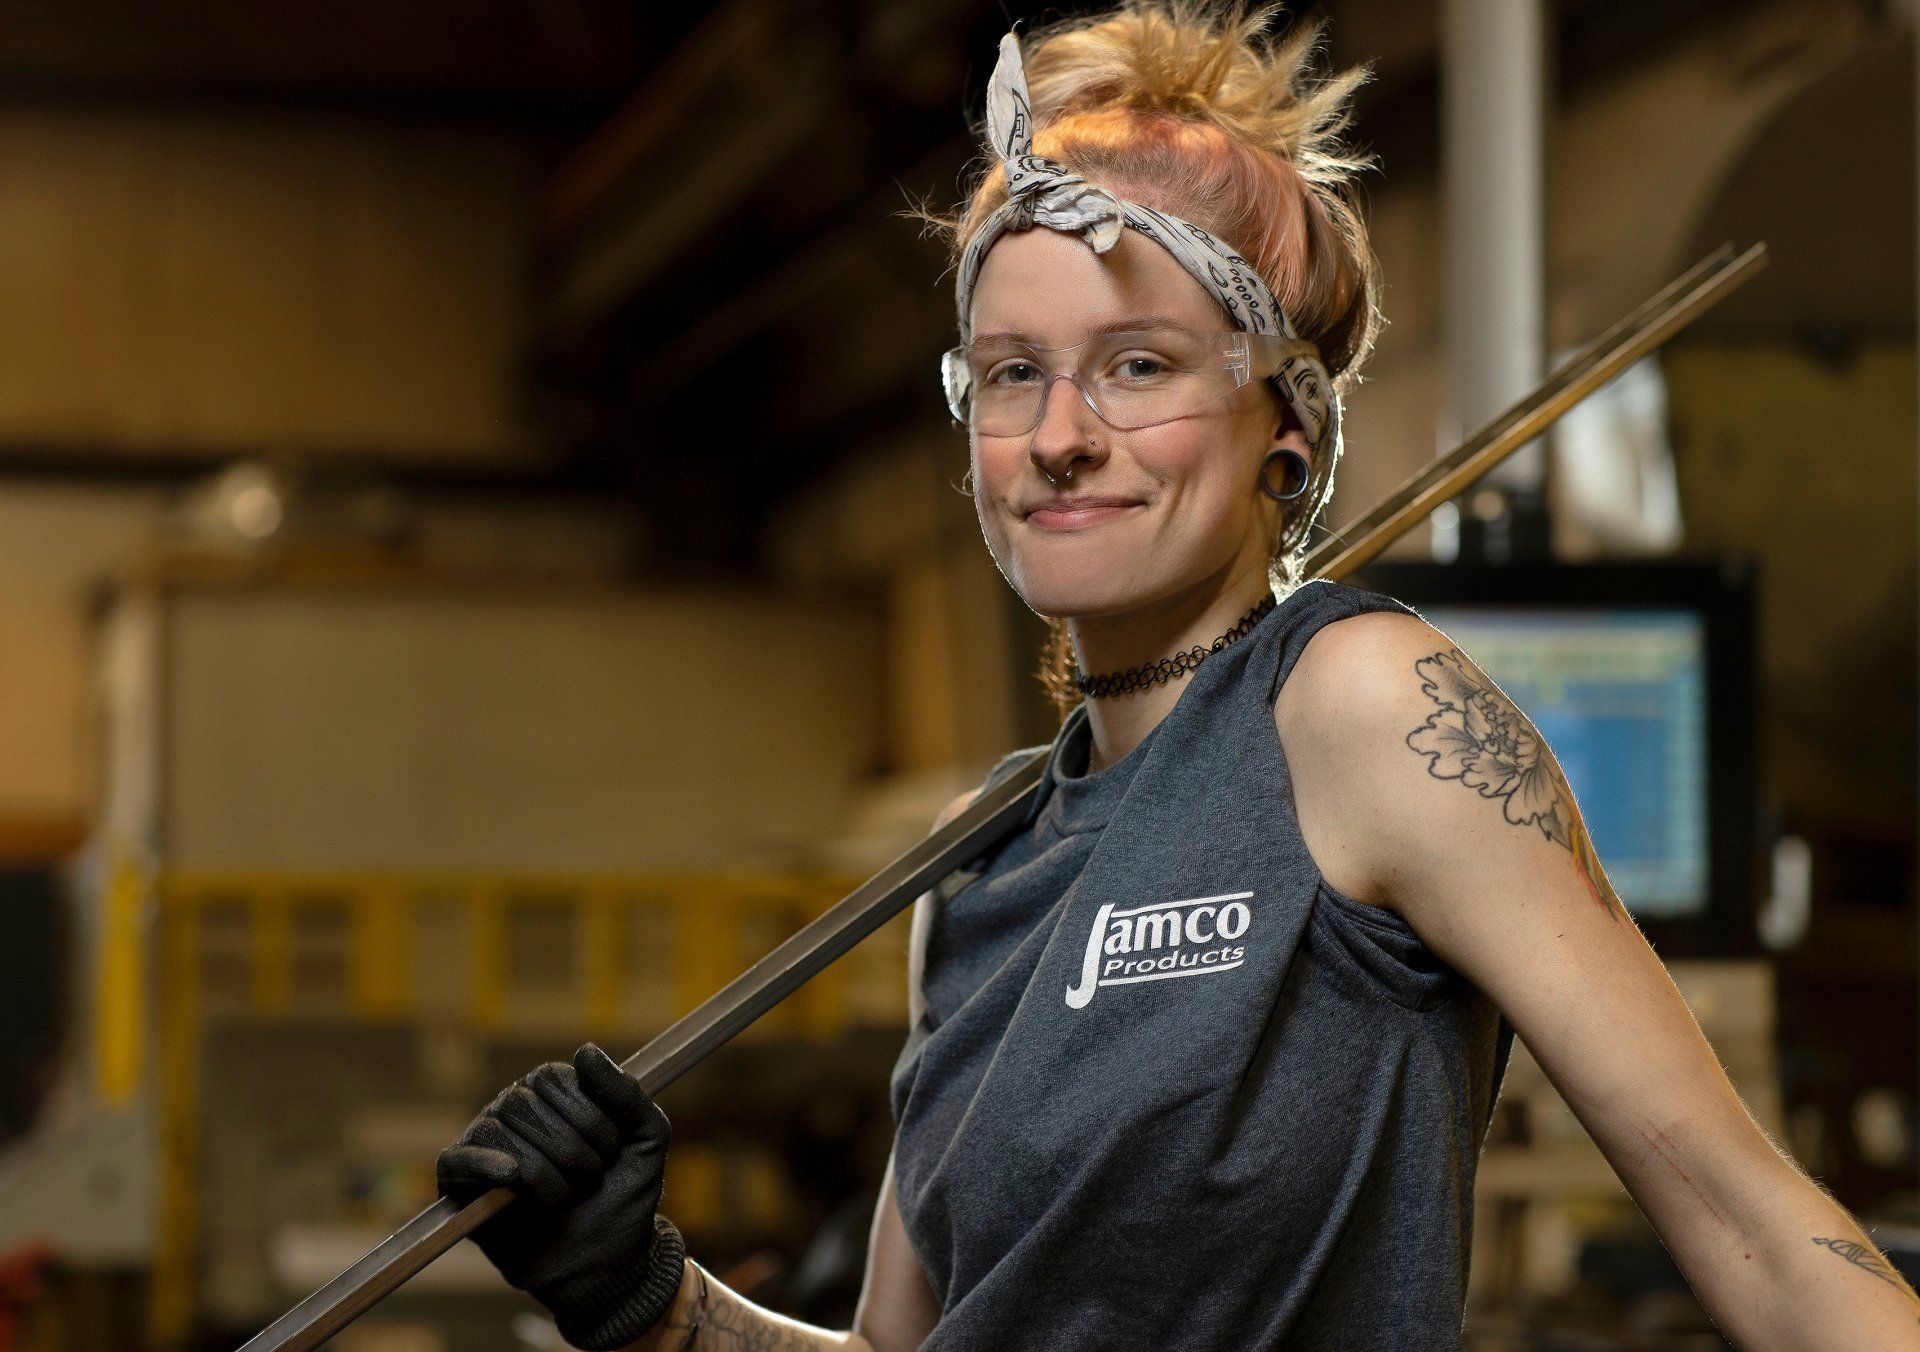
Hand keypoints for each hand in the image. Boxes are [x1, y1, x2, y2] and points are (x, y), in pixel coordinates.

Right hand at [437, 1043, 681, 1349]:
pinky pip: (456, 1160)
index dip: (587, 1116)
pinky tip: (511, 1176)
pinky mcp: (462, 1187)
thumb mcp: (646, 1139)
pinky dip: (483, 1165)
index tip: (610, 1151)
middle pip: (523, 1103)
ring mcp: (485, 1147)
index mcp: (552, 1094)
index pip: (552, 1077)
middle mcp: (513, 1111)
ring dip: (543, 1172)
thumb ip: (626, 1093)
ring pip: (496, 1131)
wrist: (607, 1262)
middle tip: (589, 1182)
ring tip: (563, 1200)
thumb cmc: (624, 1196)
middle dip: (570, 1150)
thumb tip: (585, 1050)